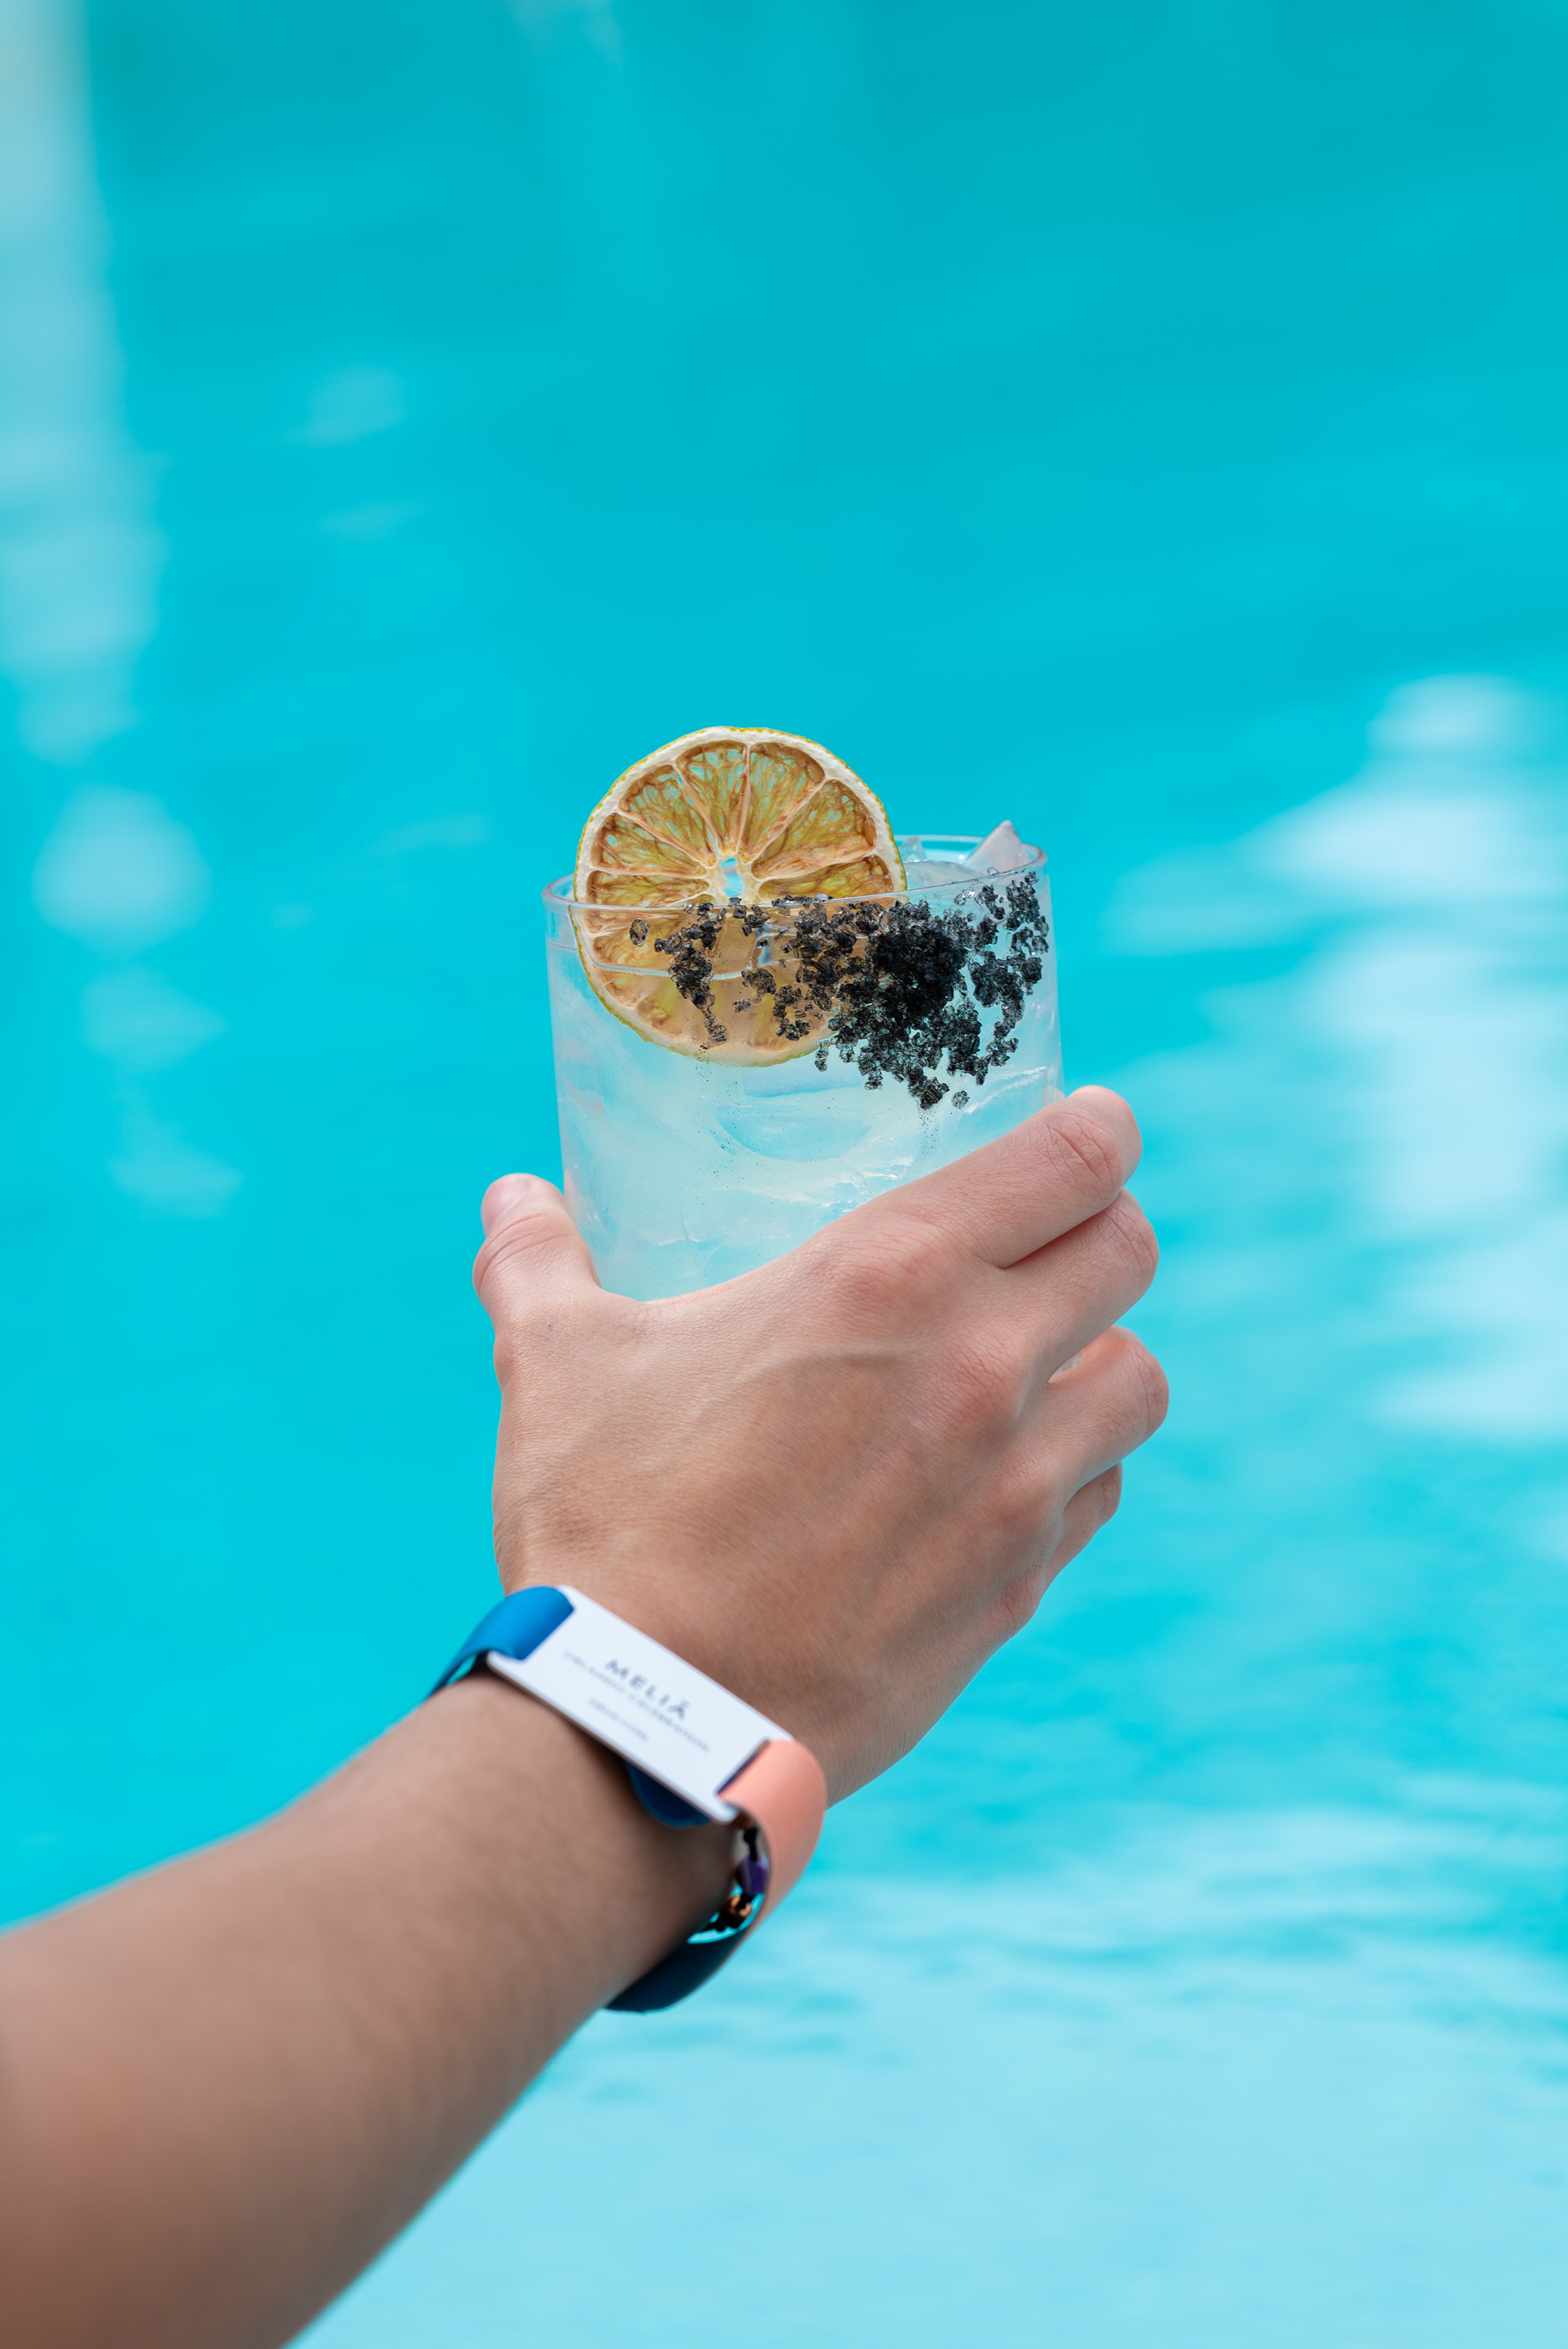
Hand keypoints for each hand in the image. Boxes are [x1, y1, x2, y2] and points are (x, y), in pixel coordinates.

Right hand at [473, 1088, 1165, 1800]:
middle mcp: (979, 1365)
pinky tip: (1009, 1475)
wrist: (650, 1720)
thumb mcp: (558, 1363)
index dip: (1097, 1131)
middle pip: (1129, 1252)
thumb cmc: (609, 1524)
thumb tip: (510, 1197)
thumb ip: (540, 1262)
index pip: (1072, 1161)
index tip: (1089, 1128)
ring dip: (1099, 1357)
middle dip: (1101, 1229)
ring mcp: (1014, 1484)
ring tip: (1041, 1365)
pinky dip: (1076, 1469)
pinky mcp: (1019, 1585)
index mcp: (886, 1275)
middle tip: (1050, 1239)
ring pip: (1139, 1381)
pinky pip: (1100, 1493)